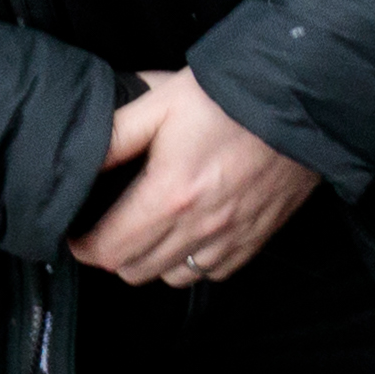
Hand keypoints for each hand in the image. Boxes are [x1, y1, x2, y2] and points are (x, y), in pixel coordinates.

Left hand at [71, 68, 313, 287]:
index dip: (82, 247)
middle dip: (114, 254)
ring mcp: (232, 236)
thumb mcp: (160, 103)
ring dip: (154, 262)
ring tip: (150, 234)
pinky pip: (214, 272)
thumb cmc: (230, 96)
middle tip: (110, 229)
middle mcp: (200, 226)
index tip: (77, 235)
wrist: (301, 99)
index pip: (109, 249)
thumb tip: (73, 161)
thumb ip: (113, 135)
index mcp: (169, 194)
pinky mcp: (258, 237)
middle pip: (136, 270)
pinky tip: (192, 235)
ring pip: (174, 277)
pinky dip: (195, 263)